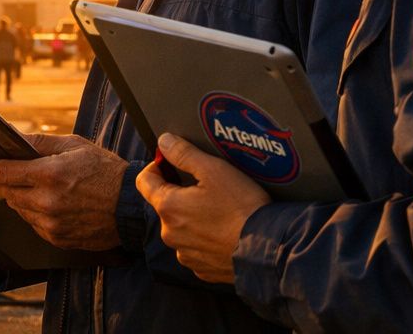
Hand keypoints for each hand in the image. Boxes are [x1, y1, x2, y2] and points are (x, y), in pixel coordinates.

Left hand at [0, 132, 124, 250]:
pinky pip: (33, 225)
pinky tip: (48, 205)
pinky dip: (34, 214)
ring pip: (17, 210)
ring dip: (19, 199)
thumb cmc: (105, 171)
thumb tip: (12, 135)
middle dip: (2, 183)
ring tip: (36, 189)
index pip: (3, 173)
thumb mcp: (74, 145)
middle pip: (5, 194)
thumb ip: (39, 141)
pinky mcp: (57, 238)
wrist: (131, 206)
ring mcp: (51, 223)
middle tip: (8, 176)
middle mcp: (46, 201)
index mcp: (49, 174)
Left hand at [136, 133, 270, 284]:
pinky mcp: (202, 270)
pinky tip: (225, 231)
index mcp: (168, 207)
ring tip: (220, 210)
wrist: (268, 250)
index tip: (173, 162)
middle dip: (180, 193)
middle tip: (207, 186)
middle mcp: (170, 234)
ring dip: (192, 217)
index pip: (144, 181)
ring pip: (181, 228)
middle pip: (165, 205)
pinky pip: (196, 248)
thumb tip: (164, 142)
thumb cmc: (241, 207)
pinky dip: (206, 238)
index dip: (157, 166)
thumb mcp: (213, 170)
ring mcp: (186, 254)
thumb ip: (183, 153)